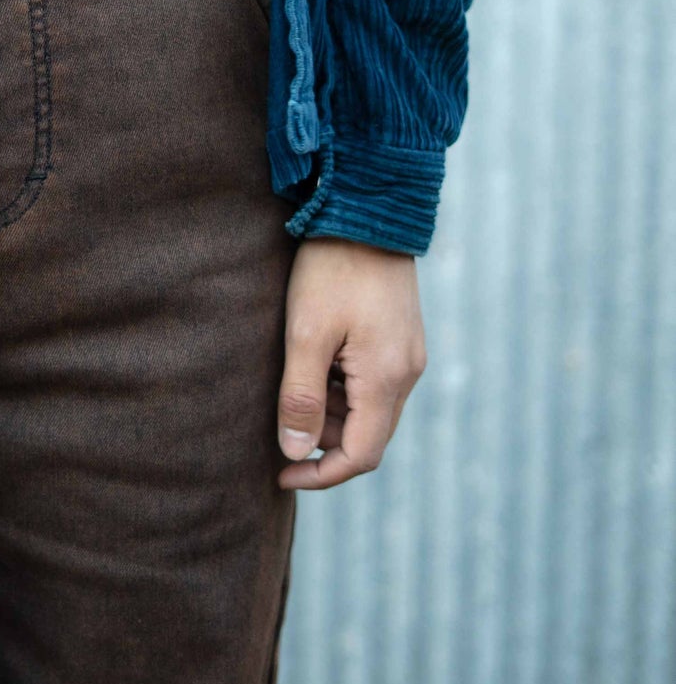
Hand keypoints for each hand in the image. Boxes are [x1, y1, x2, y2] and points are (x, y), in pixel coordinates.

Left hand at [275, 236, 426, 489]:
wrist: (366, 209)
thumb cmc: (331, 268)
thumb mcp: (306, 333)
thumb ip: (300, 396)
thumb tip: (296, 453)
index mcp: (388, 379)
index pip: (361, 455)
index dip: (321, 474)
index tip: (280, 474)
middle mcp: (407, 373)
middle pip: (365, 434)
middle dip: (320, 435)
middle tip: (277, 409)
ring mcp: (407, 354)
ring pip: (366, 407)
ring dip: (327, 406)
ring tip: (291, 370)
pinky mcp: (399, 336)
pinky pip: (370, 380)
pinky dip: (339, 383)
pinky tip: (312, 354)